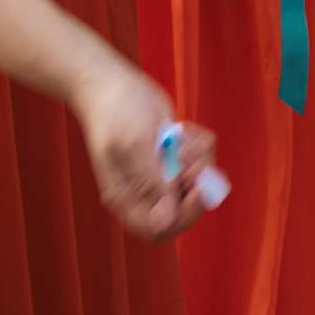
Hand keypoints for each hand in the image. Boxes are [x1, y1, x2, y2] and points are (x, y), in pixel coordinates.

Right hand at [71, 62, 215, 242]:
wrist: (113, 83)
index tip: (194, 188)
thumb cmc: (116, 112)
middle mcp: (144, 191)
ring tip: (183, 136)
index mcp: (125, 197)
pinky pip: (200, 161)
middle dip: (197, 186)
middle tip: (192, 159)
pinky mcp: (173, 156)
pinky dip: (201, 144)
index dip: (184, 216)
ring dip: (200, 160)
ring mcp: (160, 174)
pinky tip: (183, 127)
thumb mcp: (134, 144)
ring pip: (197, 185)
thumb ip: (151, 183)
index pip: (159, 230)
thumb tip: (165, 224)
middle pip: (183, 212)